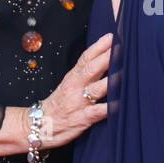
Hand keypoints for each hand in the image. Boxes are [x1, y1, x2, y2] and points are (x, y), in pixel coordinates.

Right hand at [39, 32, 110, 146]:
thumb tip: (105, 59)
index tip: (112, 36)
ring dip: (110, 81)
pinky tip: (120, 104)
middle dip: (107, 58)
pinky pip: (97, 112)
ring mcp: (79, 102)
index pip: (86, 58)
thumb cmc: (59, 104)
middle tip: (121, 48)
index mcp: (73, 77)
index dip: (99, 46)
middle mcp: (75, 87)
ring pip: (96, 89)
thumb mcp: (69, 84)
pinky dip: (108, 108)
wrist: (39, 126)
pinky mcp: (82, 118)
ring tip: (124, 73)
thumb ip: (86, 72)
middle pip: (91, 68)